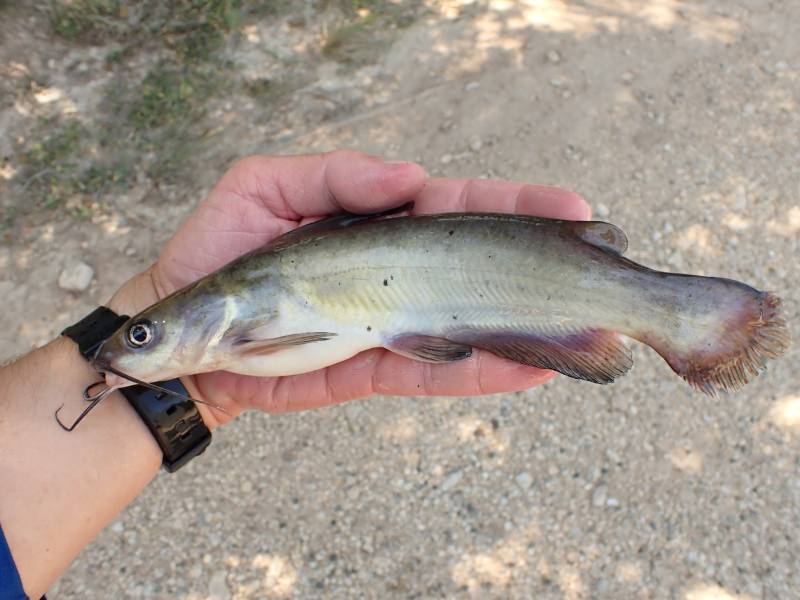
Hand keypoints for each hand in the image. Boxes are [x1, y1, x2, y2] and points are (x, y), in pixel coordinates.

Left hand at [111, 151, 589, 426]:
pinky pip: (435, 371)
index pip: (455, 208)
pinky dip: (481, 370)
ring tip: (591, 324)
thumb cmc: (220, 248)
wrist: (188, 332)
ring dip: (529, 322)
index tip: (568, 205)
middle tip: (602, 253)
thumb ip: (336, 176)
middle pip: (478, 262)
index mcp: (377, 224)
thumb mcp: (265, 186)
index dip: (511, 204)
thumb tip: (412, 181)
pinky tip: (531, 369)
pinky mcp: (373, 369)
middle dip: (539, 257)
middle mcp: (394, 274)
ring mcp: (390, 324)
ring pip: (471, 321)